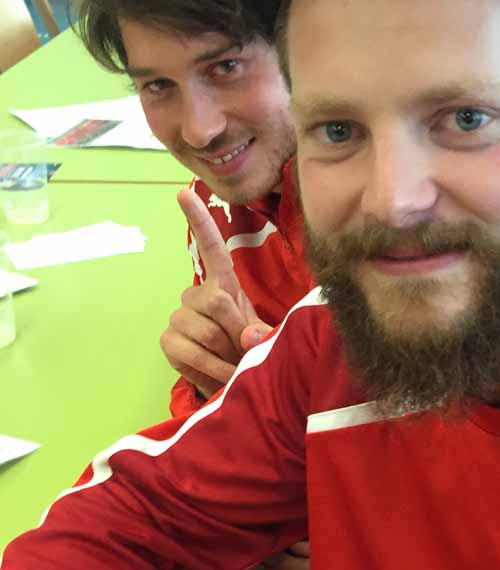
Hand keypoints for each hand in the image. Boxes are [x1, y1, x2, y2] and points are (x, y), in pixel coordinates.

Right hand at [160, 190, 272, 397]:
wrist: (229, 376)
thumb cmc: (248, 347)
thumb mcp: (262, 335)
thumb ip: (261, 332)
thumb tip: (249, 337)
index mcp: (222, 283)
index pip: (210, 248)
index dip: (200, 221)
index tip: (184, 193)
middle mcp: (196, 294)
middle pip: (218, 303)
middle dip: (239, 332)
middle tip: (247, 350)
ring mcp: (179, 316)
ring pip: (208, 333)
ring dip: (229, 356)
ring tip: (236, 364)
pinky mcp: (168, 340)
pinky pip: (193, 354)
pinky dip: (214, 370)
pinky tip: (221, 375)